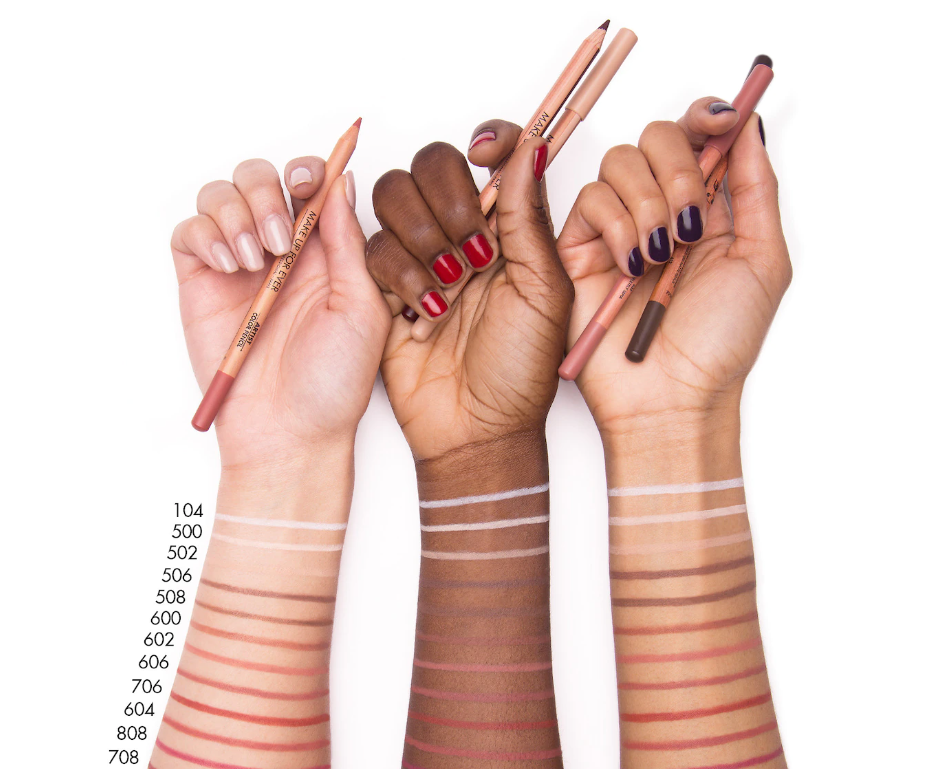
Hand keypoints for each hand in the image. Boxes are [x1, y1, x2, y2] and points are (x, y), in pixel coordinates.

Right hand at [172, 155, 389, 473]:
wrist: (290, 432)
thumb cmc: (334, 382)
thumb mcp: (361, 308)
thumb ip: (347, 243)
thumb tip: (339, 182)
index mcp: (325, 254)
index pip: (312, 186)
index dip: (310, 169)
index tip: (312, 179)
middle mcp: (280, 252)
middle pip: (261, 176)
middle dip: (268, 191)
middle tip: (279, 238)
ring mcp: (238, 266)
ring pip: (222, 194)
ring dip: (237, 211)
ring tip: (254, 260)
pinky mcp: (201, 283)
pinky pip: (190, 231)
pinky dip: (207, 235)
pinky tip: (230, 268)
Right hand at [366, 129, 572, 459]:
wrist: (477, 432)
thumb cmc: (520, 373)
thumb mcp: (544, 294)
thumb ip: (530, 220)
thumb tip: (529, 147)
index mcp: (509, 230)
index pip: (492, 155)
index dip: (489, 140)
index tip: (485, 151)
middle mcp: (461, 234)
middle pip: (432, 165)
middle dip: (448, 201)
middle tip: (473, 254)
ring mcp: (420, 258)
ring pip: (394, 199)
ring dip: (421, 238)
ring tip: (449, 290)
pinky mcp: (382, 288)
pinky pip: (370, 250)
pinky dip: (398, 276)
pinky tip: (424, 314)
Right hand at [558, 98, 790, 434]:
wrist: (670, 397)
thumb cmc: (720, 345)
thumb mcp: (764, 261)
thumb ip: (758, 189)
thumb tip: (750, 125)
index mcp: (708, 210)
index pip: (700, 135)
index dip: (707, 116)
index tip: (722, 122)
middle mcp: (662, 212)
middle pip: (658, 136)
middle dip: (679, 169)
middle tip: (690, 222)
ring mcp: (619, 228)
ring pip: (622, 162)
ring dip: (650, 204)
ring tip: (660, 257)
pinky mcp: (581, 248)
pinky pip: (593, 200)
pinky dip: (618, 226)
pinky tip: (632, 266)